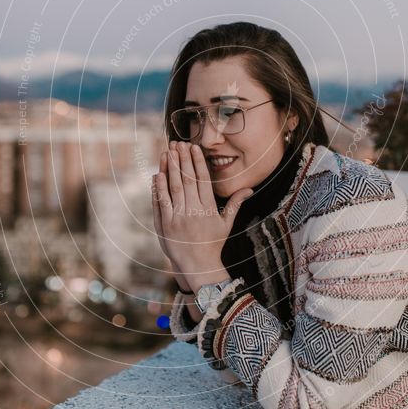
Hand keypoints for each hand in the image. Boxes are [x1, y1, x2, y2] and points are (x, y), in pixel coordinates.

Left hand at [151, 141, 252, 290]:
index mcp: (209, 208)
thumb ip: (235, 204)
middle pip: (187, 180)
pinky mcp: (166, 224)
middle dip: (183, 160)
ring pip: (174, 188)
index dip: (197, 162)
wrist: (199, 265)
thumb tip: (249, 189)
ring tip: (168, 152)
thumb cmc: (213, 243)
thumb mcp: (226, 223)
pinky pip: (162, 202)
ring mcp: (179, 217)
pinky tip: (157, 174)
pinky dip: (159, 188)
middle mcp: (194, 211)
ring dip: (170, 169)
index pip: (203, 179)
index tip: (193, 147)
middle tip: (178, 143)